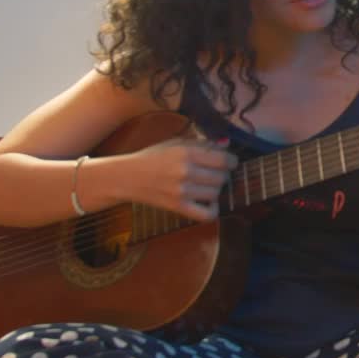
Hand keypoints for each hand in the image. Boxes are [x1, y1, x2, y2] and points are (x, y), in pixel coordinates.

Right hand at [123, 136, 238, 221]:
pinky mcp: (177, 207)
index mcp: (185, 153)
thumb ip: (201, 143)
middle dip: (223, 174)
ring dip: (216, 189)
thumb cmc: (153, 157)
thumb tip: (226, 143)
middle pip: (222, 177)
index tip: (229, 162)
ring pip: (216, 193)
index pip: (223, 160)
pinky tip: (209, 201)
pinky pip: (206, 214)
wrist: (127, 177)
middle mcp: (185, 172)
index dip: (231, 161)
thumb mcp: (175, 143)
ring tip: (208, 184)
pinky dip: (213, 209)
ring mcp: (181, 192)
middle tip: (216, 173)